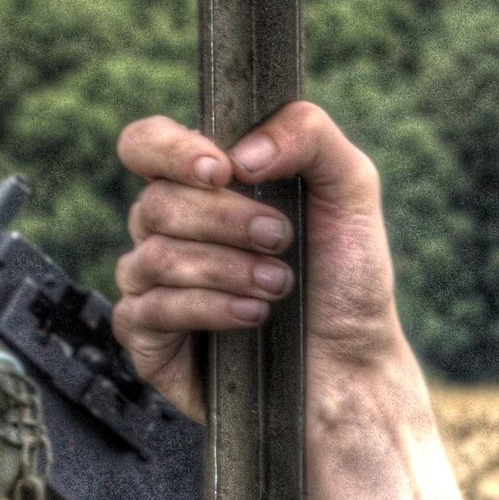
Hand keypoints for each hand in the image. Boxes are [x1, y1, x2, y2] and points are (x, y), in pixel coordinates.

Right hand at [112, 97, 462, 499]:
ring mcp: (152, 286)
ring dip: (225, 268)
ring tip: (279, 286)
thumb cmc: (347, 281)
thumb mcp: (350, 189)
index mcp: (202, 189)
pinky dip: (206, 310)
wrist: (352, 366)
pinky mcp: (149, 340)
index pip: (146, 145)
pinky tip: (252, 317)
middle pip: (155, 204)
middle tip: (282, 240)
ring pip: (153, 257)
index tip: (224, 170)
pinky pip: (147, 310)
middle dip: (227, 221)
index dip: (171, 151)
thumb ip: (309, 134)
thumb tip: (242, 150)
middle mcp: (169, 232)